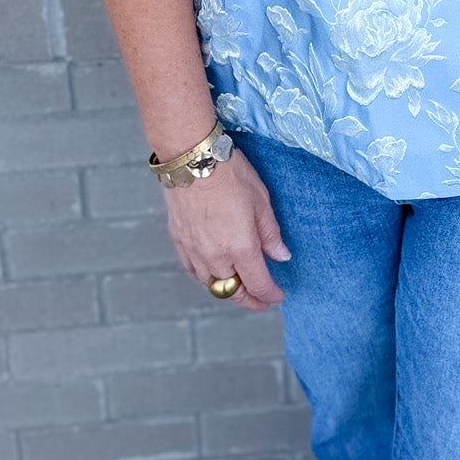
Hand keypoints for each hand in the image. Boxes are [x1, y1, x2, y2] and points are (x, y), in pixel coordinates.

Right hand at [161, 150, 290, 310]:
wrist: (193, 159)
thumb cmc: (230, 174)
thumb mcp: (261, 201)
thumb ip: (270, 234)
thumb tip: (281, 256)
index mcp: (240, 248)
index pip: (257, 284)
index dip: (269, 295)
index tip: (277, 296)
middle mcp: (215, 255)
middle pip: (232, 291)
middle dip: (249, 300)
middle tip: (261, 301)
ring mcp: (194, 250)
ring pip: (210, 284)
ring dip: (226, 290)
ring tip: (239, 287)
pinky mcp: (179, 240)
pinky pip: (192, 270)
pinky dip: (205, 277)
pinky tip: (213, 273)